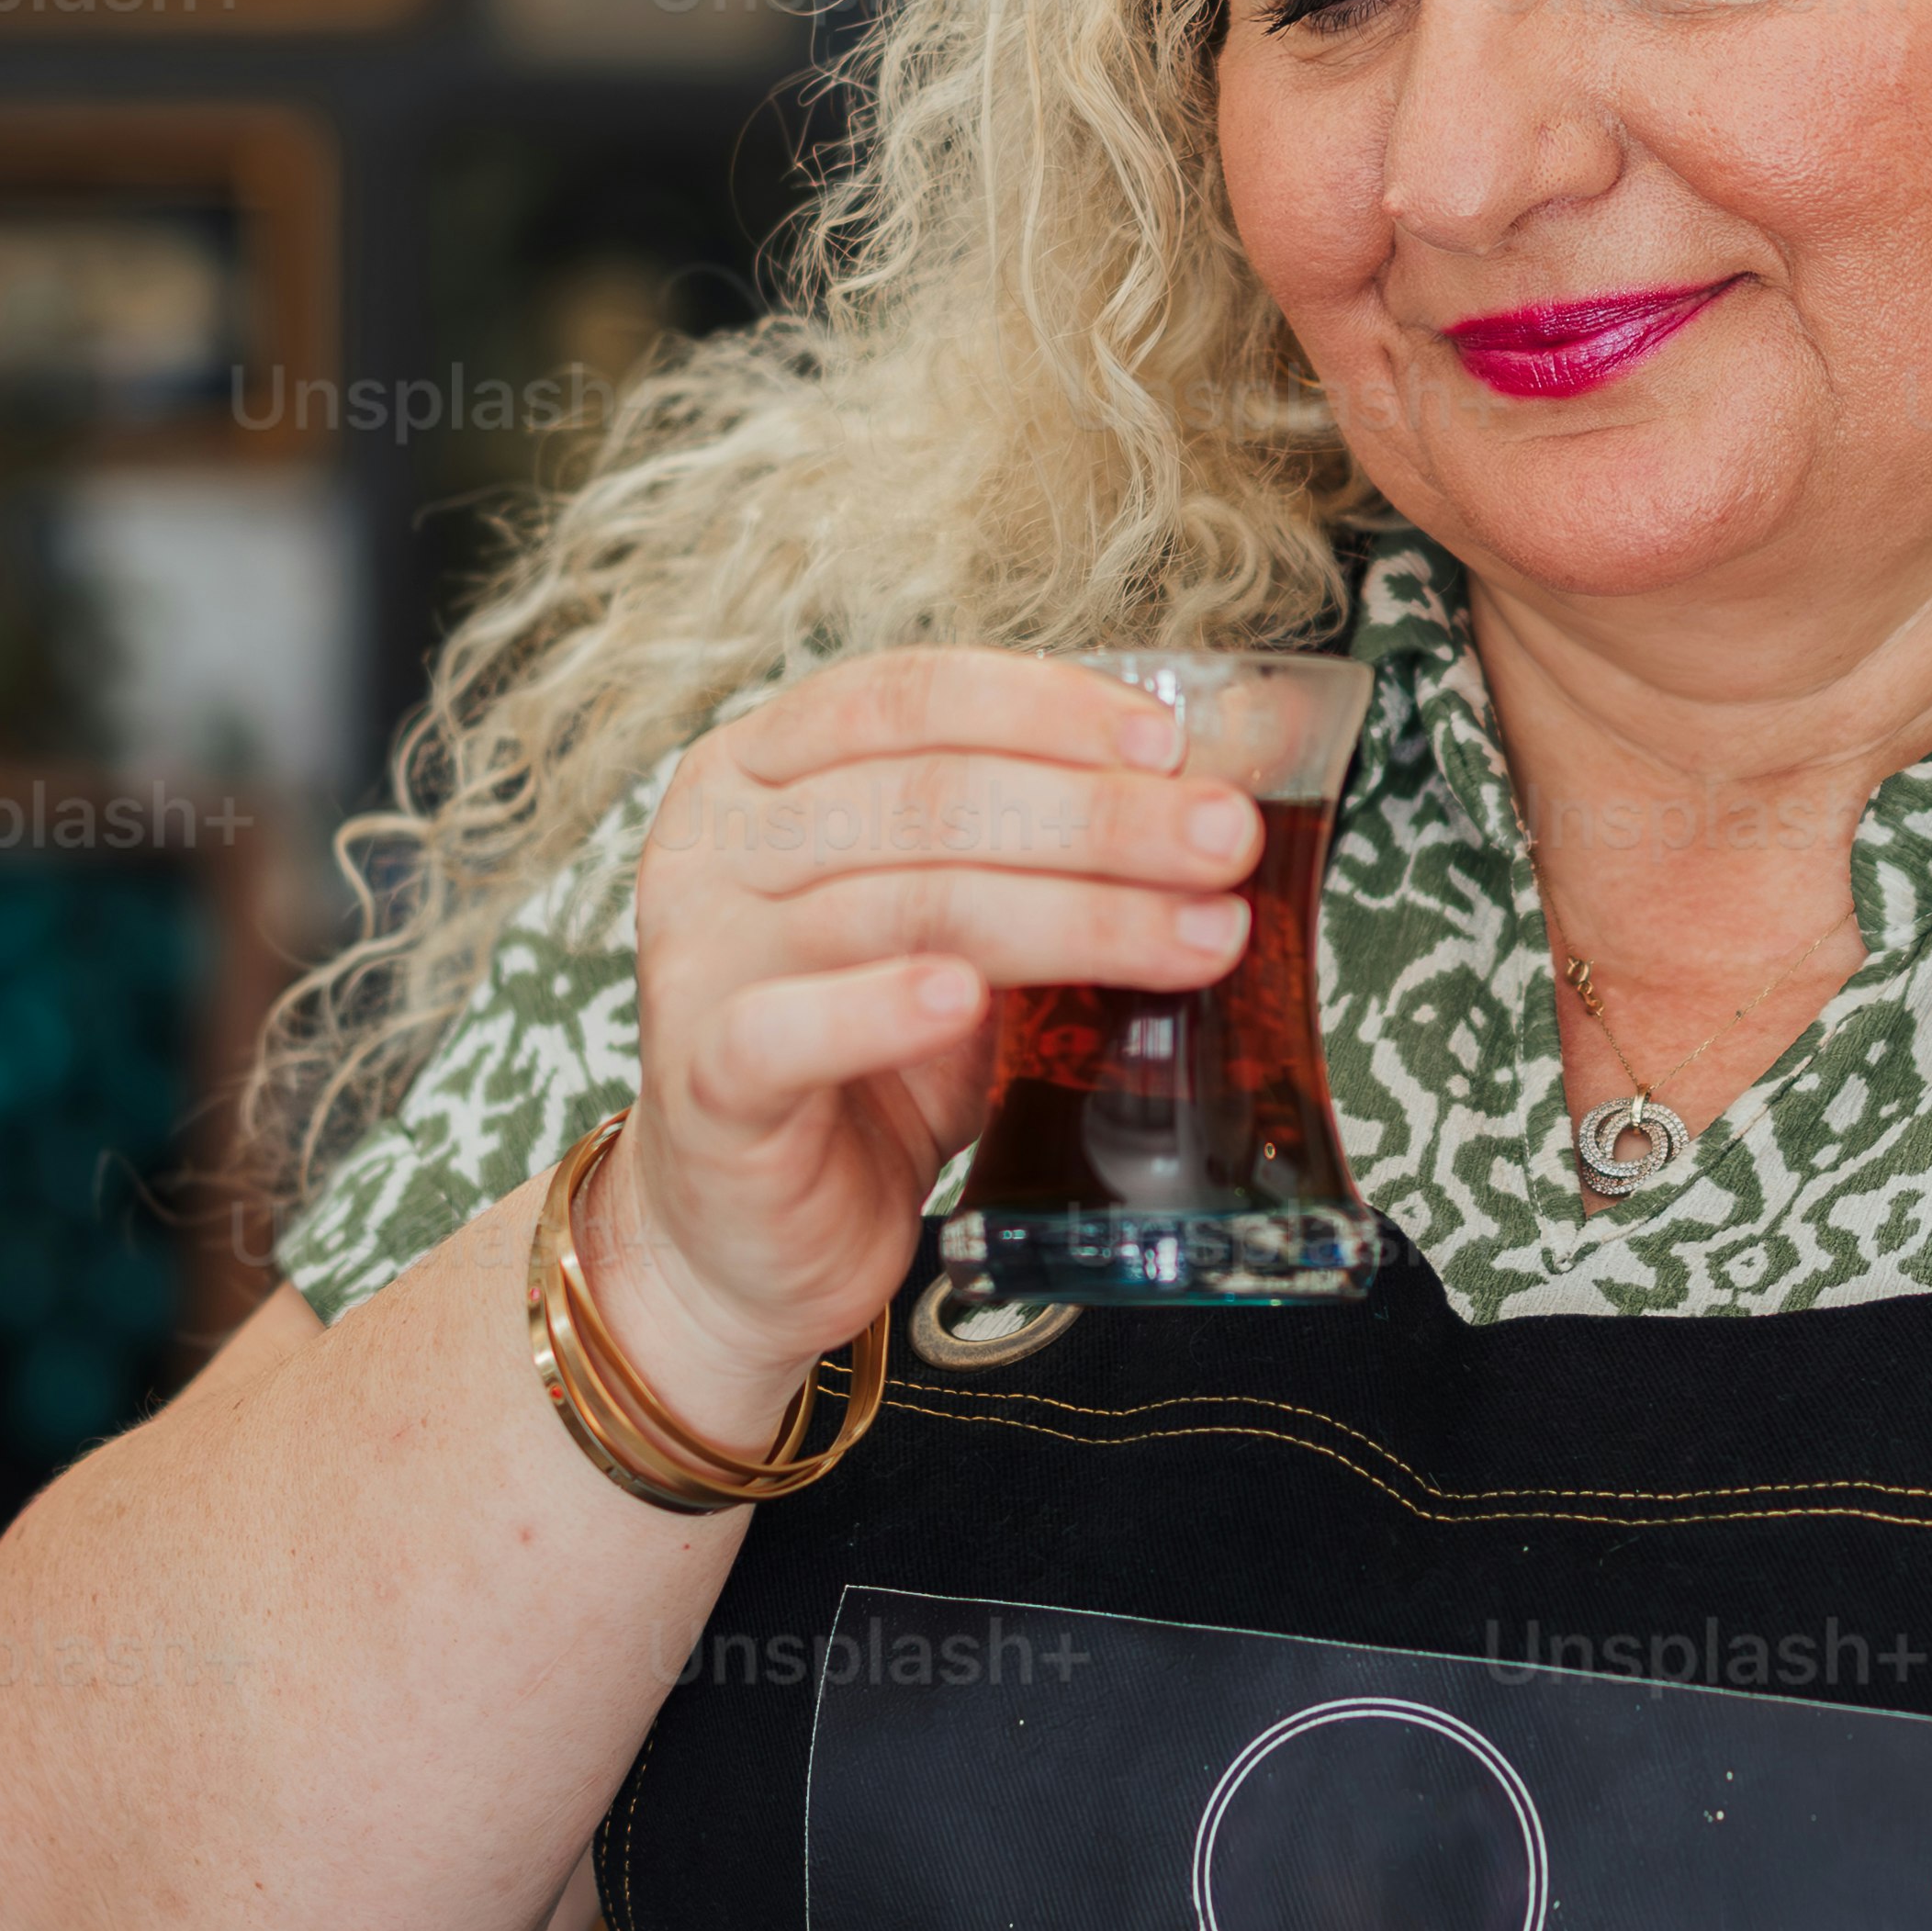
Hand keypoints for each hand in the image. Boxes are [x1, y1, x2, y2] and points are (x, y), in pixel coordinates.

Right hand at [607, 650, 1262, 1404]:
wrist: (758, 1232)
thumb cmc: (873, 1061)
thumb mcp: (963, 934)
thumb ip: (1047, 853)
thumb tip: (1234, 768)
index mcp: (762, 771)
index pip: (906, 697)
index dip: (1046, 708)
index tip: (1172, 746)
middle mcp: (714, 846)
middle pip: (925, 798)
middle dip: (1098, 817)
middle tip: (1226, 842)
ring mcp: (697, 959)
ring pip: (899, 906)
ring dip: (1070, 915)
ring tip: (1198, 937)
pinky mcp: (703, 1080)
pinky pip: (789, 1029)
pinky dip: (883, 1009)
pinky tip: (968, 1002)